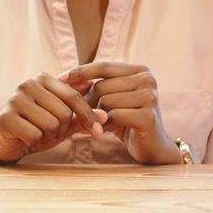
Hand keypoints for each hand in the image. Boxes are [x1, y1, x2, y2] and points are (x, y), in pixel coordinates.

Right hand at [0, 72, 106, 163]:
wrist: (7, 144)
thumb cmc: (37, 129)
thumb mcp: (63, 122)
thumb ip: (82, 116)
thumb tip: (105, 114)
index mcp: (42, 78)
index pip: (74, 95)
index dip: (89, 115)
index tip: (99, 131)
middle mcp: (27, 83)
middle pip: (64, 112)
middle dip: (61, 129)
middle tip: (48, 132)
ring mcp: (14, 99)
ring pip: (51, 124)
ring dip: (48, 136)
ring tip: (37, 133)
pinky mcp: (5, 117)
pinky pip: (35, 135)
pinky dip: (35, 142)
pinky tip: (25, 139)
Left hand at [58, 62, 180, 164]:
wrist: (152, 146)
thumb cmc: (127, 120)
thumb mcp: (110, 99)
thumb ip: (92, 86)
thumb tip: (63, 78)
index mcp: (140, 70)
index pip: (103, 66)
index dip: (80, 71)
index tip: (60, 78)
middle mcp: (148, 79)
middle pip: (102, 86)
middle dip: (88, 102)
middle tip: (86, 116)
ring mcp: (150, 97)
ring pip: (105, 101)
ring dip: (97, 115)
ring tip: (99, 124)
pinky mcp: (148, 116)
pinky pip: (113, 116)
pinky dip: (104, 125)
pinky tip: (105, 130)